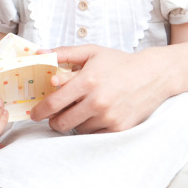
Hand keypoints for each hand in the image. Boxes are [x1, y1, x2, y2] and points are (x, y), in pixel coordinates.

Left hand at [30, 44, 171, 133]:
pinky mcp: (119, 128)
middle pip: (62, 122)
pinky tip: (92, 117)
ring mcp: (108, 117)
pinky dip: (89, 128)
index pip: (54, 103)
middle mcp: (97, 101)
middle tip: (53, 116)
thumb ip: (64, 53)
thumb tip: (40, 54)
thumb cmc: (119, 63)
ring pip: (77, 129)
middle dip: (53, 121)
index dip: (40, 111)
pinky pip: (93, 135)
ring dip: (73, 123)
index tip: (34, 114)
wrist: (152, 75)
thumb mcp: (91, 52)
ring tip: (80, 111)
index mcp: (87, 81)